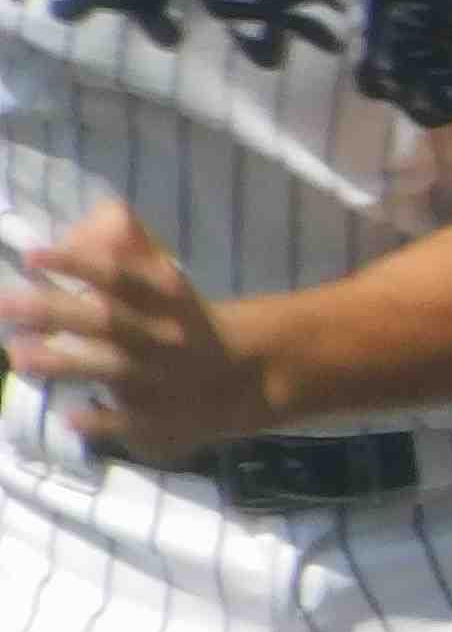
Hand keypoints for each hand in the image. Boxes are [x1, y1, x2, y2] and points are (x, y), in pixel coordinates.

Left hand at [0, 204, 271, 455]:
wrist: (247, 375)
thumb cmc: (188, 323)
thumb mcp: (170, 282)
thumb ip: (136, 250)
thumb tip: (108, 209)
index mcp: (165, 299)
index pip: (119, 277)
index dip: (76, 265)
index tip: (32, 256)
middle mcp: (163, 336)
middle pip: (106, 322)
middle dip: (53, 312)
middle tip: (3, 303)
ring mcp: (163, 379)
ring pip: (111, 369)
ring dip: (65, 364)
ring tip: (17, 356)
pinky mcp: (164, 417)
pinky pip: (132, 421)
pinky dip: (102, 421)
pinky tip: (69, 417)